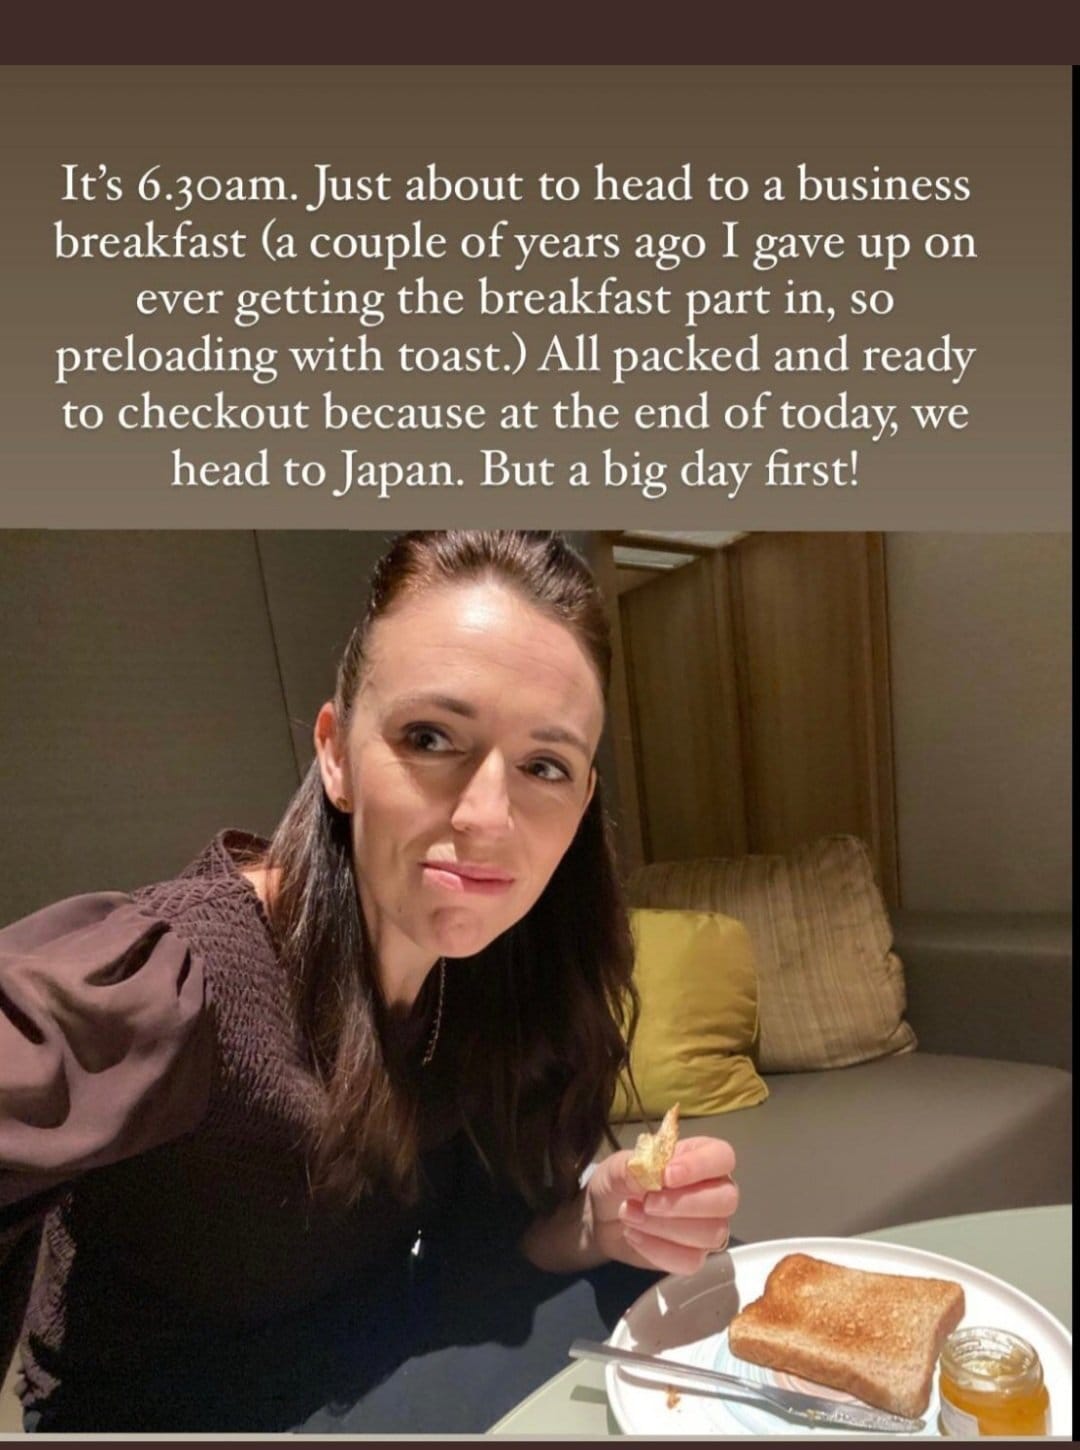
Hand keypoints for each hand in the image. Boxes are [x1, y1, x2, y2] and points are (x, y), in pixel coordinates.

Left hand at [585, 1136, 737, 1275]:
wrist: (602, 1218)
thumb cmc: (620, 1183)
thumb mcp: (615, 1167)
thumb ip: (629, 1168)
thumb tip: (645, 1173)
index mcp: (699, 1156)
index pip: (721, 1156)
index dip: (699, 1166)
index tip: (666, 1176)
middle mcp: (712, 1190)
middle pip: (727, 1200)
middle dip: (683, 1204)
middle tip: (646, 1203)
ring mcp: (708, 1225)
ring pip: (712, 1233)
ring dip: (666, 1228)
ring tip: (631, 1216)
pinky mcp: (694, 1255)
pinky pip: (692, 1261)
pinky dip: (659, 1251)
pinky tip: (635, 1236)